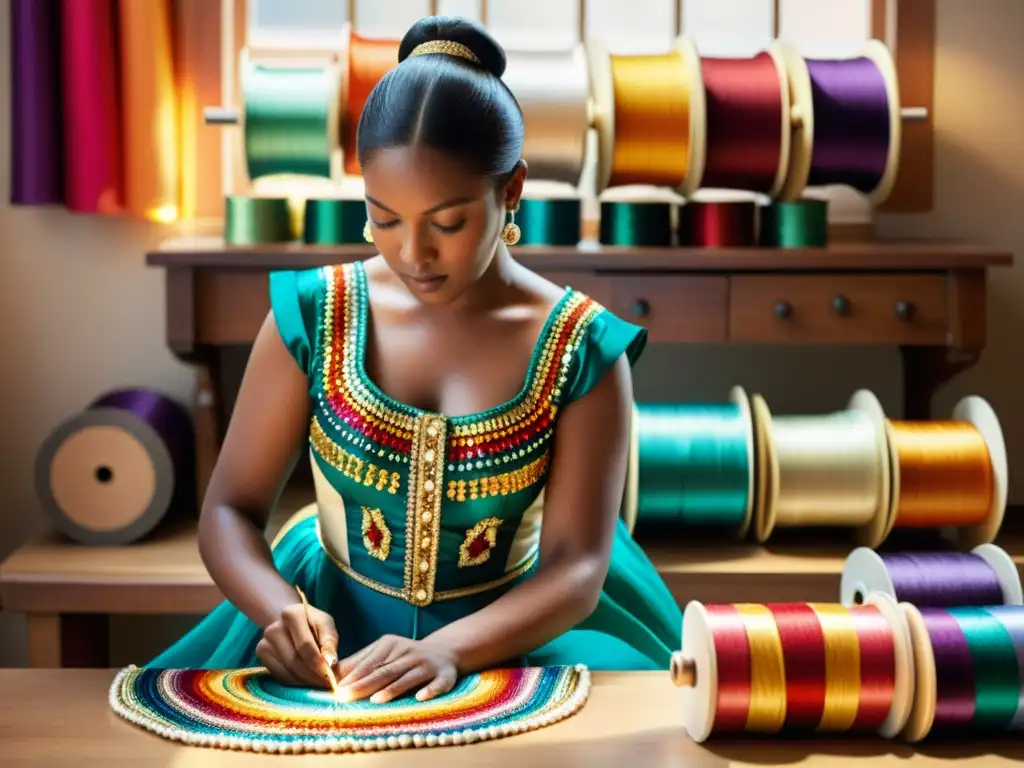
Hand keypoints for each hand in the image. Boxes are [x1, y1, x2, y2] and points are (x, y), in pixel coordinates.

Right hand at [256, 601, 338, 688]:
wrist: (289, 625)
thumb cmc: (312, 624)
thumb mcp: (325, 624)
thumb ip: (330, 641)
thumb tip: (330, 662)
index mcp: (291, 614)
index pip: (305, 645)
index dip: (317, 662)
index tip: (330, 675)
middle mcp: (273, 628)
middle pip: (294, 660)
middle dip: (312, 677)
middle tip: (327, 684)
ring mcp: (264, 643)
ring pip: (287, 672)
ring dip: (306, 682)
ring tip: (319, 682)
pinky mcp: (261, 657)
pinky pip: (281, 677)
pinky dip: (296, 683)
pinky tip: (306, 680)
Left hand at [335, 635, 458, 704]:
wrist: (444, 651)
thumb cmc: (404, 656)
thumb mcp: (382, 653)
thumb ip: (359, 663)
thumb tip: (331, 676)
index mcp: (391, 644)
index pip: (369, 663)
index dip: (353, 677)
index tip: (337, 690)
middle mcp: (409, 652)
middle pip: (385, 671)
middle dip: (364, 685)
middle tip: (346, 697)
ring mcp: (427, 663)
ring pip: (408, 677)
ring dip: (392, 689)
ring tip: (375, 699)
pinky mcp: (445, 675)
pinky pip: (438, 684)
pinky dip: (430, 690)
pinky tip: (420, 698)